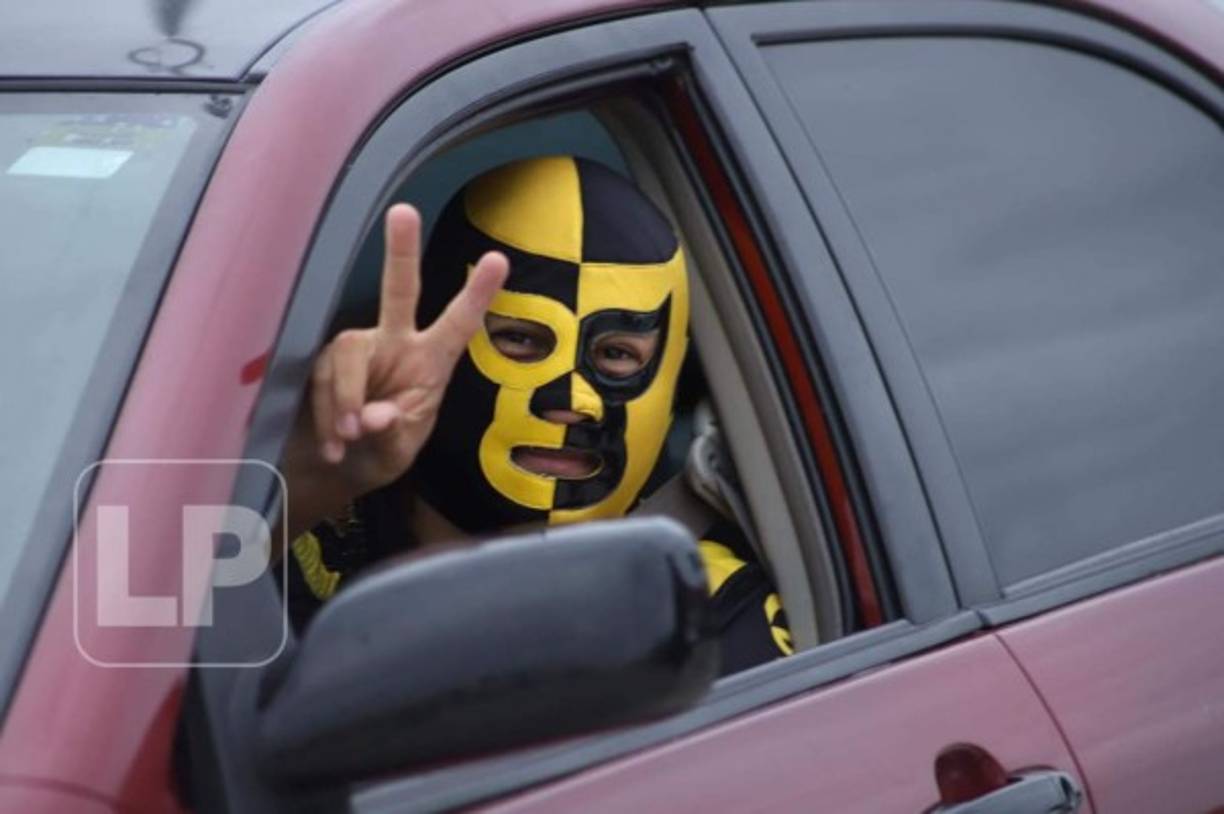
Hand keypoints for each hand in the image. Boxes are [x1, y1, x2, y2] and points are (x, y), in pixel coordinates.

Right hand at [308, 203, 507, 498]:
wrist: (336, 470)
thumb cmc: (379, 452)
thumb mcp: (396, 452)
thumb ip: (391, 433)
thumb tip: (373, 415)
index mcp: (430, 361)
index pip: (457, 325)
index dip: (476, 294)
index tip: (498, 259)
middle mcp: (394, 342)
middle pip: (398, 291)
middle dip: (400, 251)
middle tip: (404, 212)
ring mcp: (355, 349)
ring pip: (346, 355)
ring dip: (345, 400)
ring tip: (349, 440)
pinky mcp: (320, 361)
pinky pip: (321, 379)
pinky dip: (327, 415)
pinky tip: (333, 445)